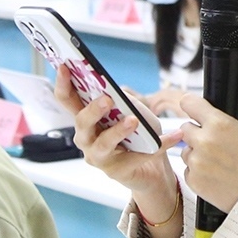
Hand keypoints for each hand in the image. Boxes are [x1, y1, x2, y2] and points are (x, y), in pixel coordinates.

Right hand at [54, 64, 182, 194]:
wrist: (153, 167)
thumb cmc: (138, 133)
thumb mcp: (134, 109)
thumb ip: (123, 100)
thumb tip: (117, 90)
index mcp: (88, 119)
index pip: (69, 101)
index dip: (63, 84)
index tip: (64, 66)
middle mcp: (87, 138)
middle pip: (82, 123)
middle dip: (93, 110)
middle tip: (107, 99)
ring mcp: (99, 157)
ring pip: (102, 144)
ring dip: (118, 130)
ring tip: (133, 120)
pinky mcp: (117, 172)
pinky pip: (137, 157)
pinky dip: (159, 145)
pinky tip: (175, 135)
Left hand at [179, 94, 237, 212]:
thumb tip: (233, 109)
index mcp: (219, 124)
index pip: (189, 103)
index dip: (193, 104)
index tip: (195, 108)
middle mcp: (204, 141)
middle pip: (186, 128)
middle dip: (198, 131)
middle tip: (214, 139)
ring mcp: (197, 163)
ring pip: (186, 150)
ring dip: (197, 151)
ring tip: (218, 159)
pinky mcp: (194, 181)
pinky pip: (189, 170)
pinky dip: (199, 170)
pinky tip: (216, 172)